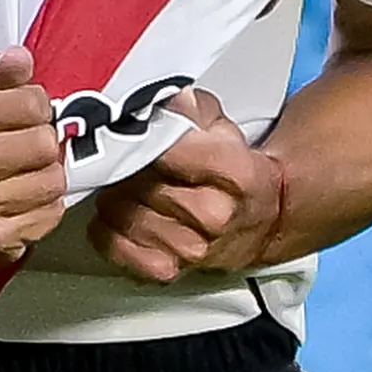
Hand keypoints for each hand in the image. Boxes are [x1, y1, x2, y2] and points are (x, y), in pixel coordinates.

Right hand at [0, 48, 66, 262]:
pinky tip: (26, 196)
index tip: (27, 111)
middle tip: (31, 143)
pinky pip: (50, 216)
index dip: (36, 105)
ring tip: (29, 169)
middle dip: (44, 140)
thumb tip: (20, 60)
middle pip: (44, 145)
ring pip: (52, 182)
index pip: (31, 105)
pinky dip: (46, 205)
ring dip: (48, 173)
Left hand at [87, 94, 280, 282]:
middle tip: (130, 156)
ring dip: (116, 194)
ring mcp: (189, 248)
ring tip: (131, 185)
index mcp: (233, 172)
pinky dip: (109, 228)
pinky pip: (112, 245)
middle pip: (137, 179)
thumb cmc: (236, 171)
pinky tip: (124, 214)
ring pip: (119, 210)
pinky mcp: (167, 270)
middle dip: (126, 163)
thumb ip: (188, 108)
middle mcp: (213, 214)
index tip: (131, 129)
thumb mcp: (221, 126)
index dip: (140, 135)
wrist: (262, 221)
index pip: (165, 147)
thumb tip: (157, 101)